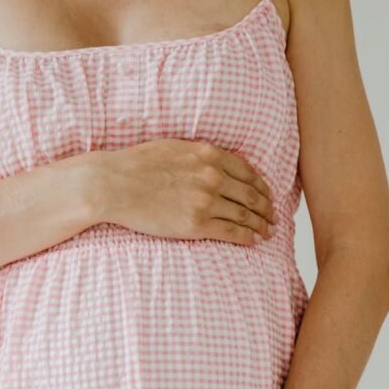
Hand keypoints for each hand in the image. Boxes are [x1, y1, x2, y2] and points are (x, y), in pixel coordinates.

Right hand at [89, 139, 276, 246]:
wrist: (114, 185)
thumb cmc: (136, 165)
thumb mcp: (174, 147)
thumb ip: (200, 154)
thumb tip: (215, 161)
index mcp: (208, 155)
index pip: (248, 172)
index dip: (262, 187)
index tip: (267, 196)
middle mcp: (212, 177)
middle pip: (252, 195)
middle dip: (267, 208)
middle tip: (274, 217)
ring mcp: (206, 202)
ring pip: (246, 215)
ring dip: (261, 225)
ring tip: (268, 232)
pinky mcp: (196, 224)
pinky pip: (232, 232)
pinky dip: (248, 237)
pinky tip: (255, 241)